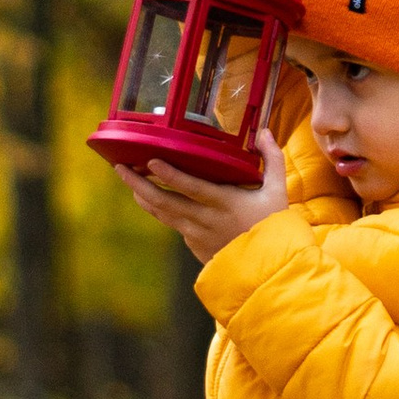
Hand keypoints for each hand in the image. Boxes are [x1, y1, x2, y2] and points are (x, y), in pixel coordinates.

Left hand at [124, 125, 291, 260]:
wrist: (269, 267)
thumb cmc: (274, 226)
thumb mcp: (278, 191)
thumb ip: (272, 159)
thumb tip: (263, 131)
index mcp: (226, 203)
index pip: (193, 187)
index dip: (171, 175)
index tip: (152, 161)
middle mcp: (206, 220)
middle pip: (166, 202)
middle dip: (139, 185)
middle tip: (120, 168)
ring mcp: (197, 235)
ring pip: (163, 214)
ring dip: (143, 197)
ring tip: (129, 181)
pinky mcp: (194, 245)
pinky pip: (173, 225)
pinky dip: (160, 211)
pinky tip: (151, 200)